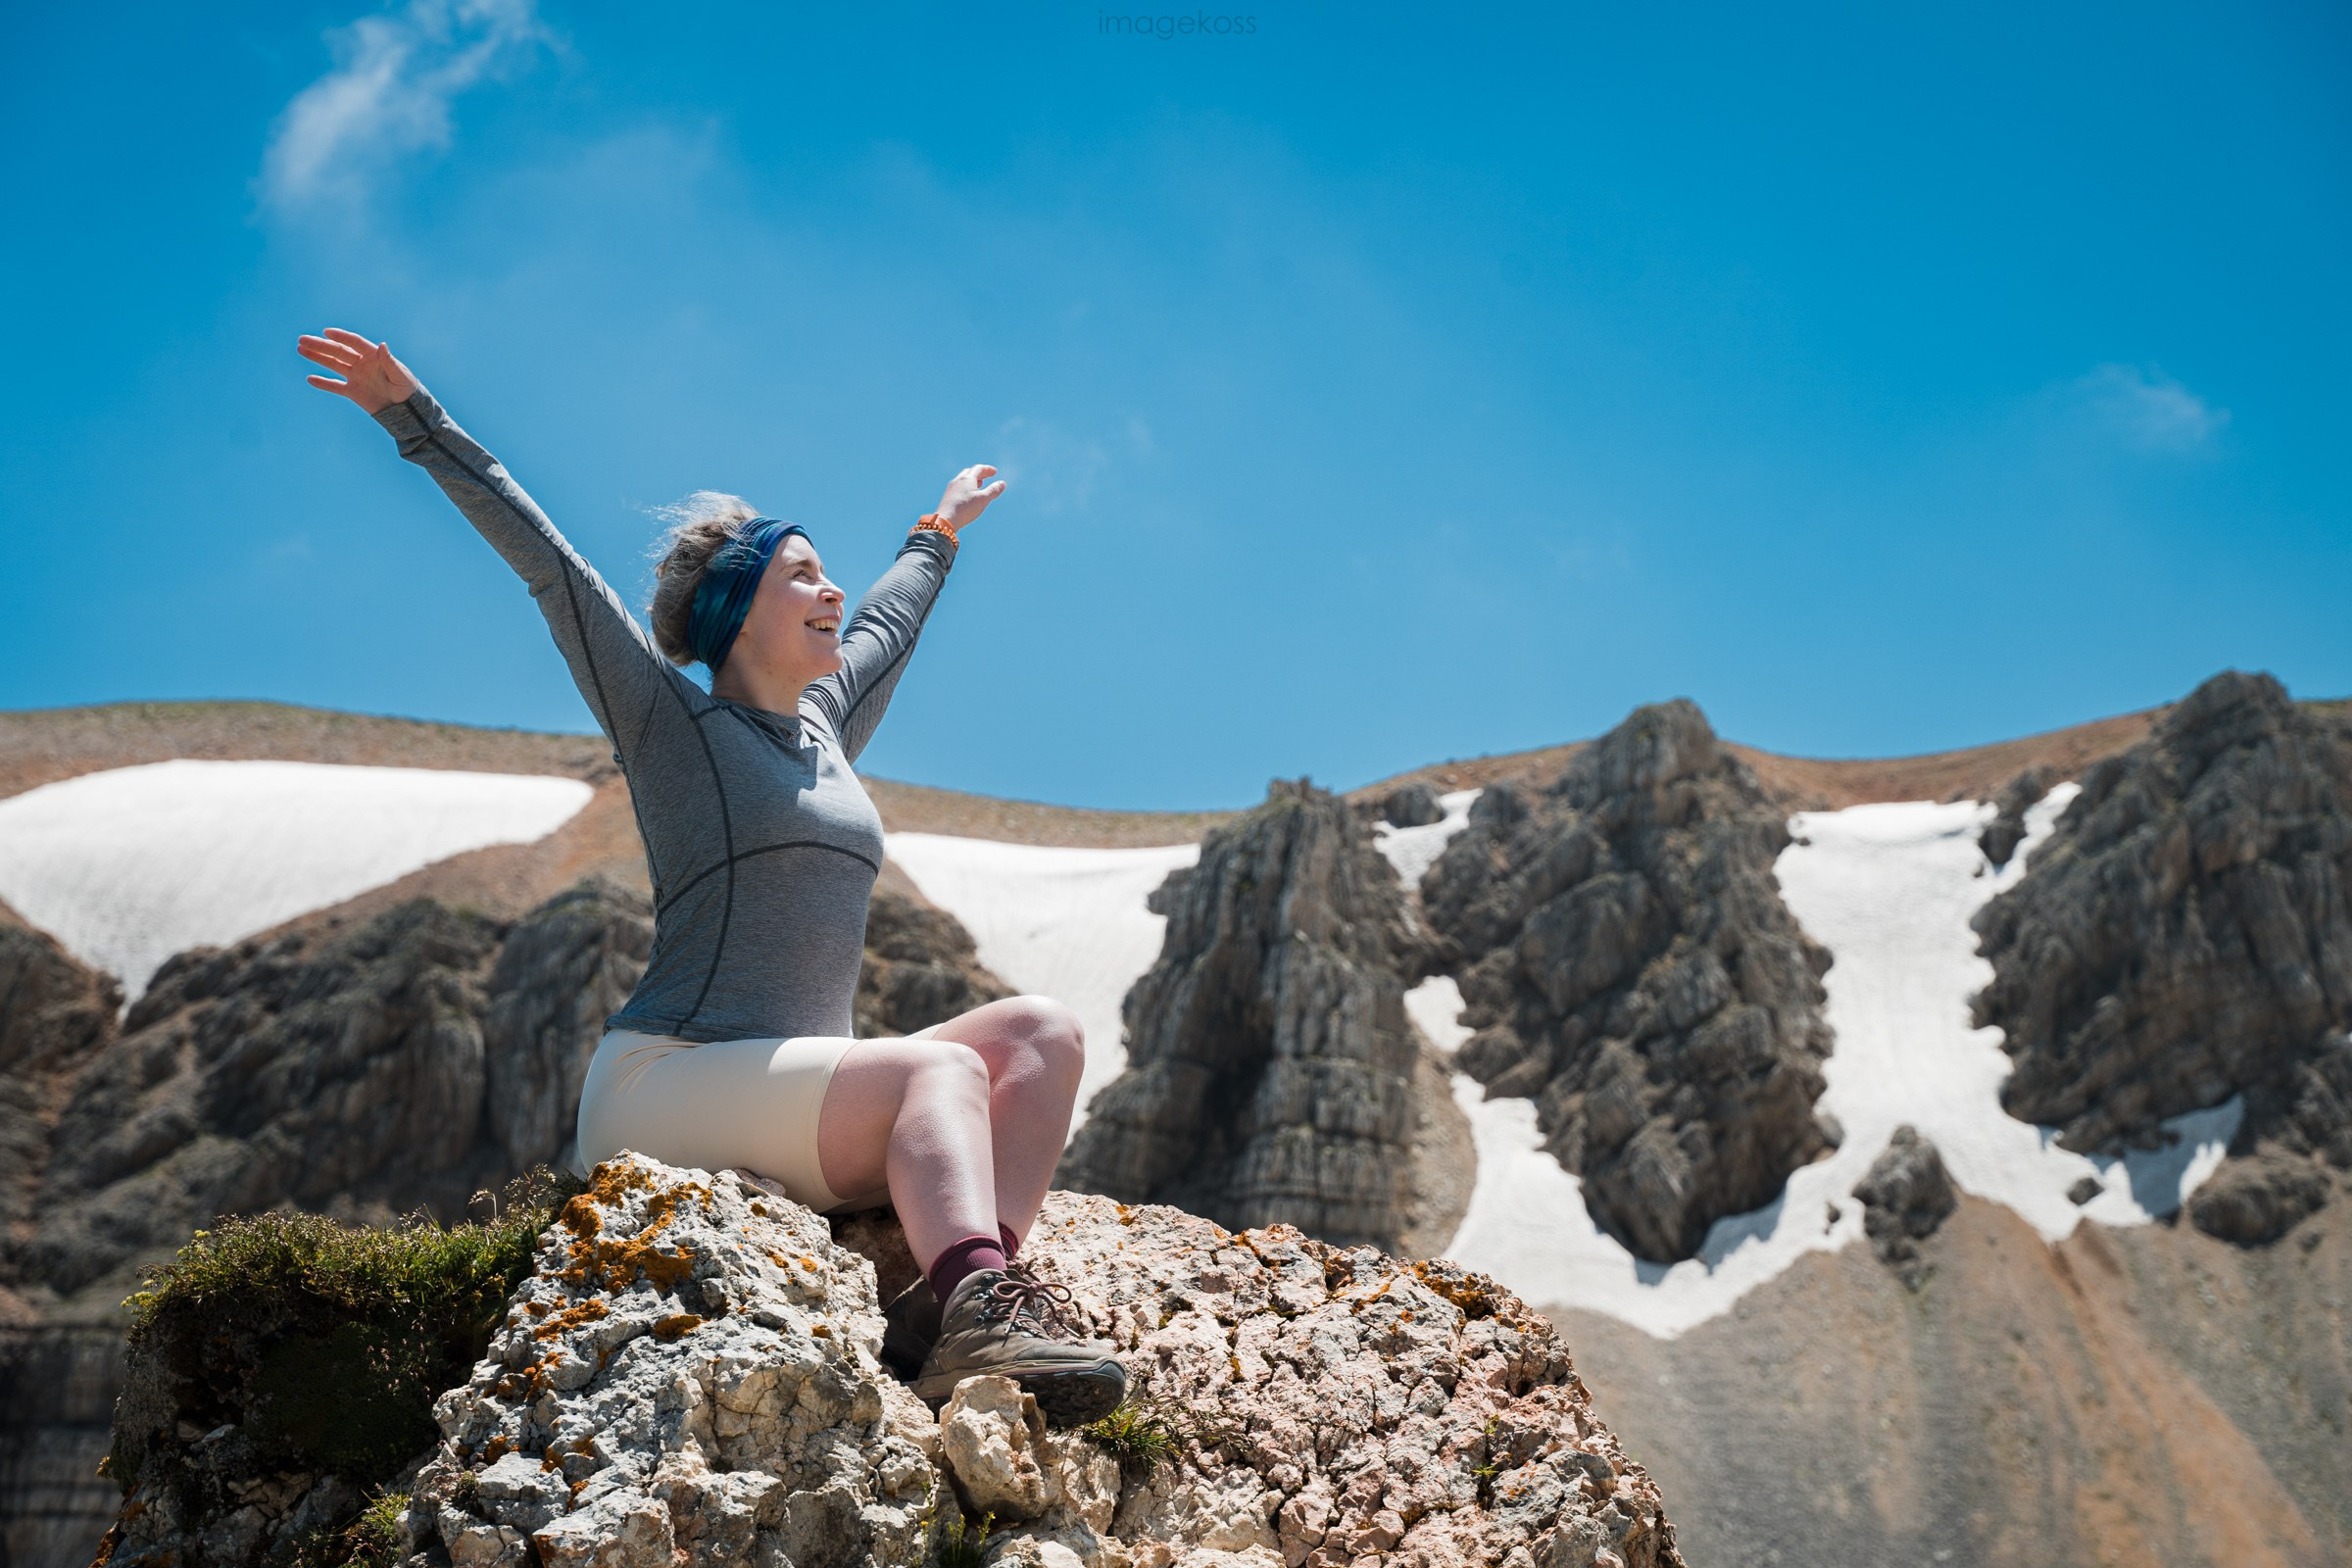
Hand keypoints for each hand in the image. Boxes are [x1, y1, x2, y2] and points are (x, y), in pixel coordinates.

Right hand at [296, 328, 419, 414]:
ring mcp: (356, 377)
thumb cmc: (407, 389)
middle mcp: (362, 363)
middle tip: (303, 339)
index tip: (326, 331)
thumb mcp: (400, 375)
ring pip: (333, 365)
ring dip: (318, 357)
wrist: (407, 411)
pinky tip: (310, 378)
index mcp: (373, 356)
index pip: (354, 342)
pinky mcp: (353, 391)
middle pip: (338, 351)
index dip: (340, 336)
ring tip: (301, 349)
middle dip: (321, 345)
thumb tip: (382, 345)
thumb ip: (389, 361)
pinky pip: (335, 386)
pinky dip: (323, 383)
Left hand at [933, 465, 1005, 532]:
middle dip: (980, 473)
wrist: (945, 520)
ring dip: (973, 479)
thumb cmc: (965, 509)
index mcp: (967, 479)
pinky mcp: (948, 496)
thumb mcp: (983, 499)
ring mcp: (951, 488)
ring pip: (963, 479)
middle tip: (987, 476)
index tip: (994, 472)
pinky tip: (968, 495)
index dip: (988, 469)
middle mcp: (958, 480)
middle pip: (970, 472)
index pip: (979, 469)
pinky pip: (958, 487)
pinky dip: (966, 486)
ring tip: (979, 484)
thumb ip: (993, 491)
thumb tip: (1002, 483)